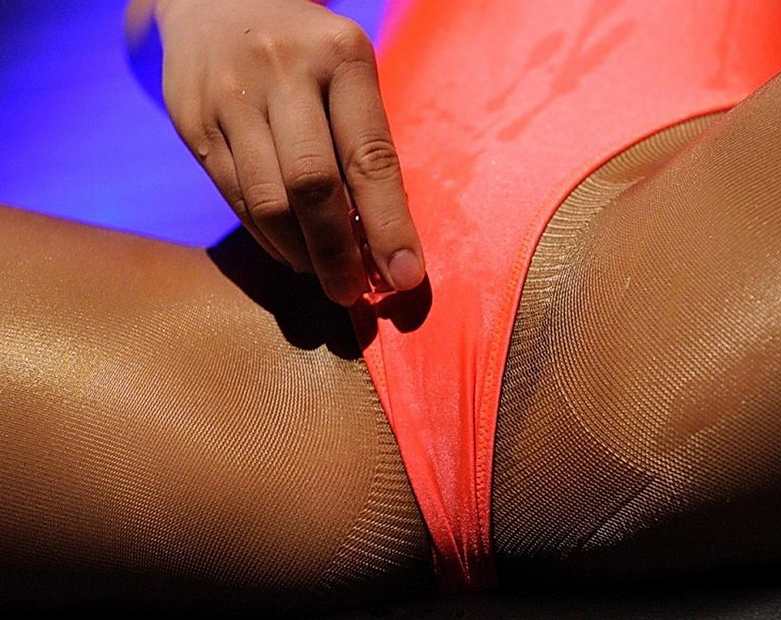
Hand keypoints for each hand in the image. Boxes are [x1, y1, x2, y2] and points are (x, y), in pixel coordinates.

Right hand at [155, 0, 423, 304]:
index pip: (371, 158)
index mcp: (341, 57)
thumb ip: (363, 144)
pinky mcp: (193, 121)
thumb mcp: (347, 72)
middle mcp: (284, 72)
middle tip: (353, 294)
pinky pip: (235, 197)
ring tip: (325, 275)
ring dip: (302, 254)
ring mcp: (231, 96)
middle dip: (338, 254)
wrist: (215, 0)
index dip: (390, 226)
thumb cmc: (305, 52)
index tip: (405, 277)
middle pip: (313, 186)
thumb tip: (383, 239)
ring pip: (268, 202)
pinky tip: (290, 251)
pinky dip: (268, 237)